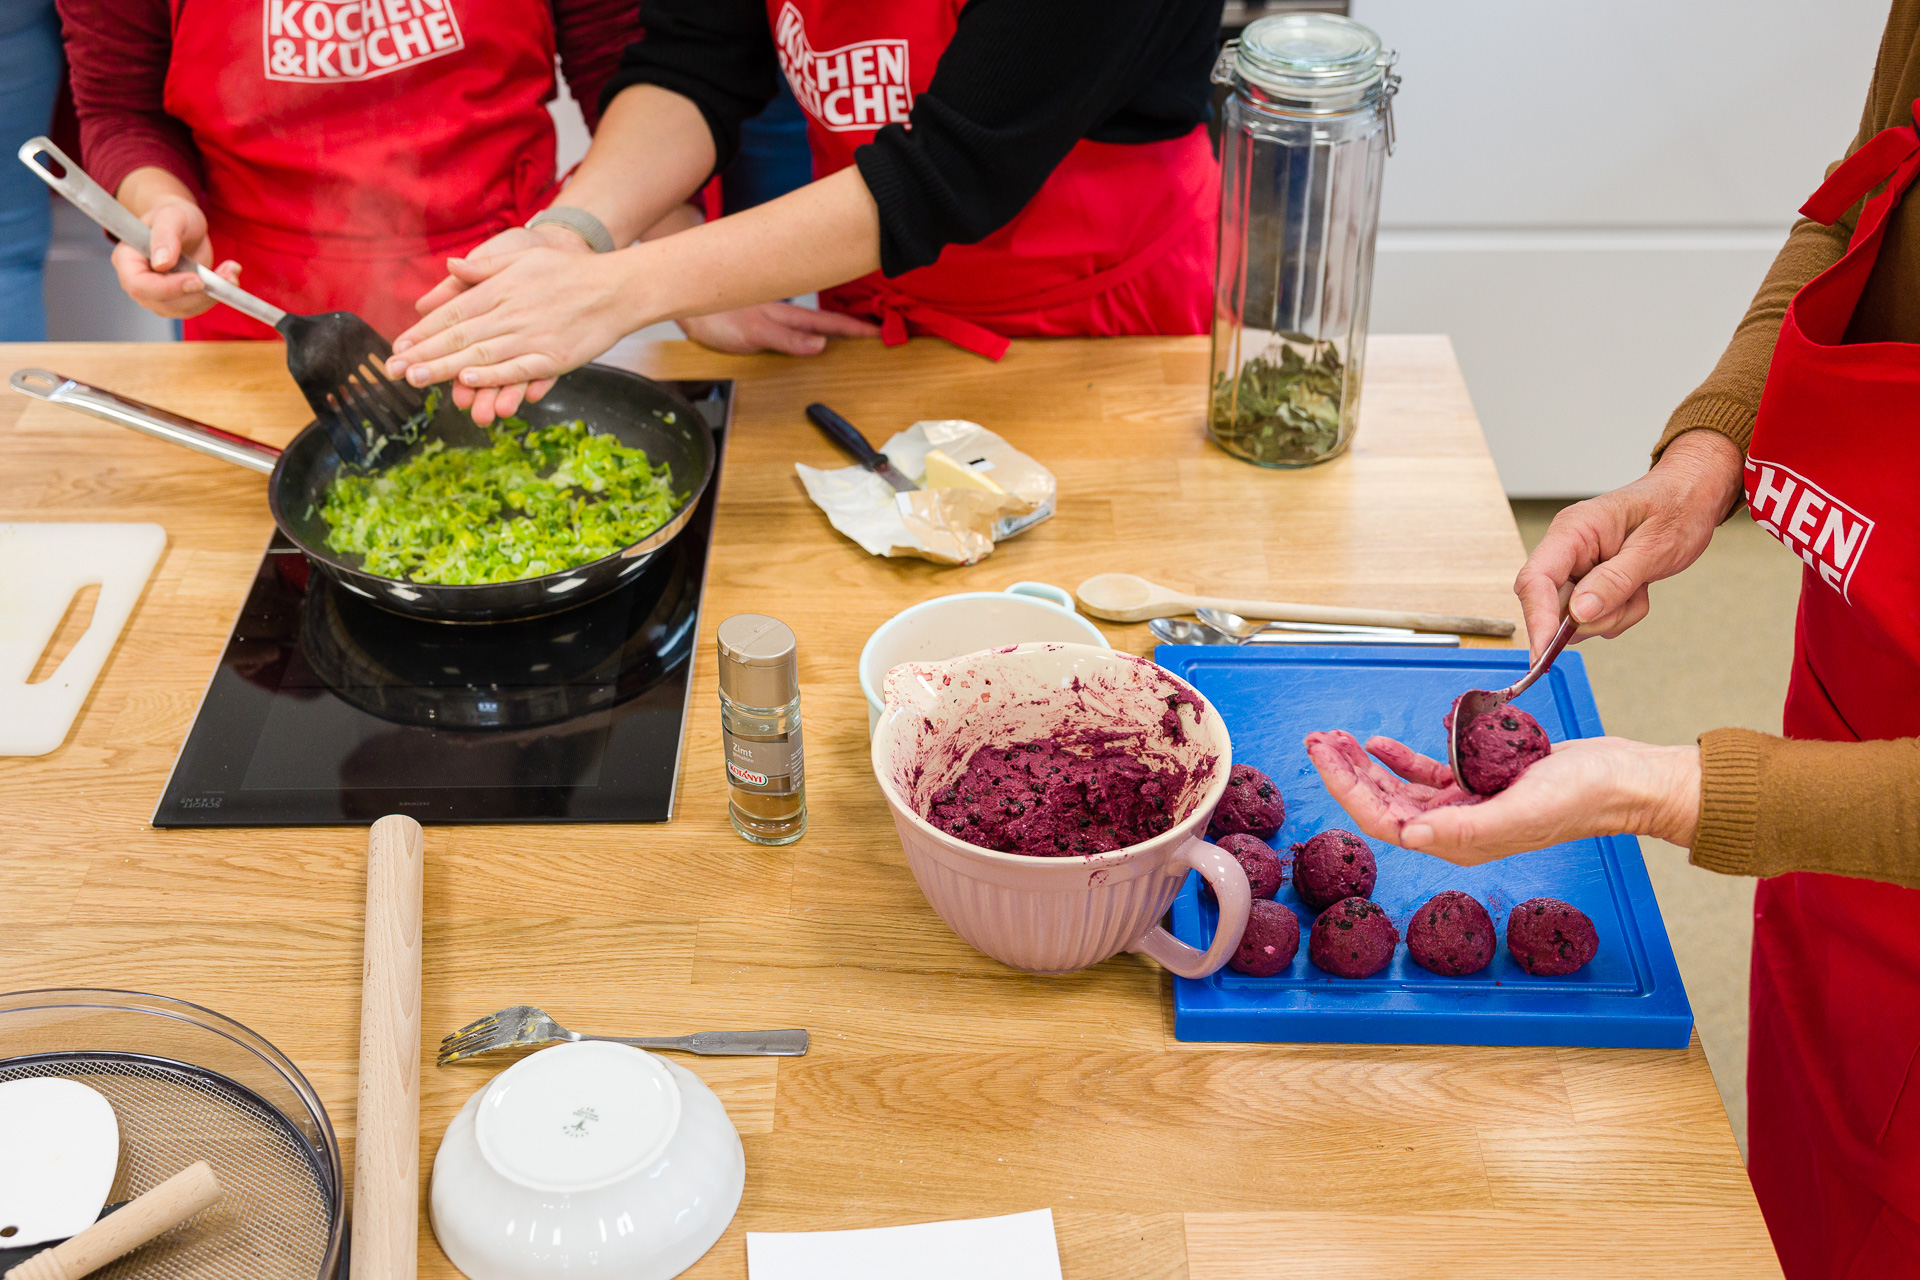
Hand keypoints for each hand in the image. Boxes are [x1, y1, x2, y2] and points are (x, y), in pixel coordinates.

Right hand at [109, 198, 241, 318]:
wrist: (185, 225)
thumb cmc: (173, 216)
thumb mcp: (171, 217)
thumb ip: (165, 236)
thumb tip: (161, 263)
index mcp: (127, 260)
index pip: (139, 286)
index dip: (168, 288)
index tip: (197, 279)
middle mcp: (139, 282)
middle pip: (163, 303)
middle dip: (198, 294)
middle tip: (226, 277)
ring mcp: (158, 294)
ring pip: (184, 309)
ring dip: (212, 296)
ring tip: (231, 272)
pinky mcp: (179, 299)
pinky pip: (196, 306)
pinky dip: (216, 295)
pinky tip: (229, 275)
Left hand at [387, 245, 637, 422]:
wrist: (617, 288)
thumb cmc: (569, 272)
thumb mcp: (524, 258)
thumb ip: (486, 267)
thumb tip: (451, 267)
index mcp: (500, 290)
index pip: (452, 313)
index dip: (422, 332)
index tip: (398, 347)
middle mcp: (510, 313)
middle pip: (458, 335)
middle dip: (423, 355)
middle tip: (393, 370)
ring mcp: (531, 336)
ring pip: (481, 353)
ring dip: (446, 367)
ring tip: (417, 378)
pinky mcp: (553, 357)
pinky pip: (518, 367)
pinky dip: (493, 374)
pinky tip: (468, 379)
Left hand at [680, 302, 878, 354]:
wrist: (682, 299)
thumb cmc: (712, 318)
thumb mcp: (752, 335)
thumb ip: (786, 340)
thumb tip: (821, 346)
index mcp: (784, 316)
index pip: (826, 324)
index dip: (852, 329)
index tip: (876, 333)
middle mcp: (779, 311)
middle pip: (822, 319)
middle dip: (849, 325)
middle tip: (874, 330)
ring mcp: (768, 310)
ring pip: (807, 316)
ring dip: (829, 323)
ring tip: (850, 330)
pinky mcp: (754, 313)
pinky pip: (790, 318)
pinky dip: (805, 322)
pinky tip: (805, 327)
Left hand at [1303, 729, 1700, 862]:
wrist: (1623, 781)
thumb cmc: (1582, 798)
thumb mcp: (1522, 811)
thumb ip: (1466, 827)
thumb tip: (1413, 836)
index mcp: (1458, 842)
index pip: (1385, 820)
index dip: (1348, 789)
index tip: (1324, 757)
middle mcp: (1455, 828)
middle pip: (1383, 803)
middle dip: (1345, 772)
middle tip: (1316, 740)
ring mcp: (1466, 807)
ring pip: (1398, 788)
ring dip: (1365, 764)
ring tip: (1337, 739)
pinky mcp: (1479, 784)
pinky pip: (1427, 775)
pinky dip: (1400, 759)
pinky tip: (1379, 744)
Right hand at [1513, 429, 1743, 658]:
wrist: (1692, 496)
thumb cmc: (1676, 507)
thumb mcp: (1654, 547)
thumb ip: (1614, 581)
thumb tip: (1578, 613)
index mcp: (1573, 530)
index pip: (1536, 580)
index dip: (1536, 618)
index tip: (1544, 653)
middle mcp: (1566, 550)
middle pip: (1552, 606)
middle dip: (1592, 617)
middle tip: (1632, 598)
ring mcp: (1575, 568)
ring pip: (1574, 618)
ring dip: (1612, 616)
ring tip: (1640, 588)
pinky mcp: (1587, 584)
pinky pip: (1593, 618)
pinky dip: (1619, 614)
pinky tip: (1637, 590)